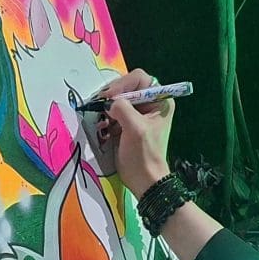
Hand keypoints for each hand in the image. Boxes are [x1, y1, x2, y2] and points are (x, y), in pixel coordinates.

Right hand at [94, 69, 174, 196]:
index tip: (109, 97)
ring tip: (100, 118)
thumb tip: (109, 102)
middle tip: (99, 104)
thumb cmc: (144, 155)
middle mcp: (150, 103)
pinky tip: (102, 127)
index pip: (139, 79)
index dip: (122, 84)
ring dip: (106, 107)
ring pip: (117, 99)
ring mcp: (138, 113)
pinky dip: (105, 117)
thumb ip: (123, 109)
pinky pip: (113, 112)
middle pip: (126, 87)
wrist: (144, 180)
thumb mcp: (135, 129)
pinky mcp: (127, 123)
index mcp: (160, 101)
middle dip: (112, 95)